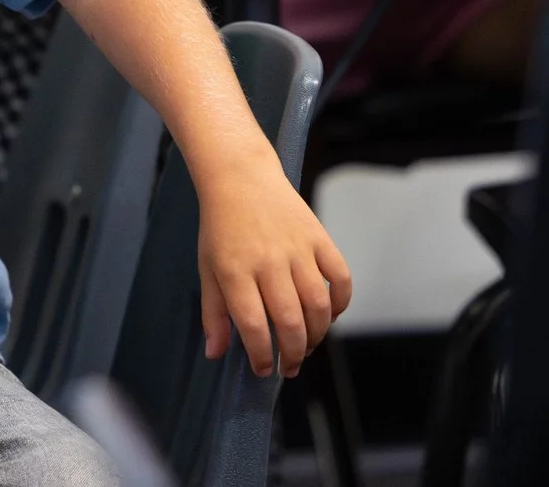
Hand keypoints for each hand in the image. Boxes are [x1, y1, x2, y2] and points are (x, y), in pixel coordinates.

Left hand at [194, 157, 353, 376]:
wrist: (241, 177)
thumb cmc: (221, 227)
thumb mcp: (207, 268)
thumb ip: (214, 313)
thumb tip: (216, 354)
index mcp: (236, 271)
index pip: (254, 326)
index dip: (262, 356)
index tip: (264, 370)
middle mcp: (268, 262)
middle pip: (291, 321)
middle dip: (293, 354)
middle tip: (290, 366)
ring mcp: (297, 249)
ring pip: (318, 306)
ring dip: (317, 335)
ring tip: (306, 345)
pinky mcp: (319, 237)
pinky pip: (340, 278)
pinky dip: (341, 303)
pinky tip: (329, 315)